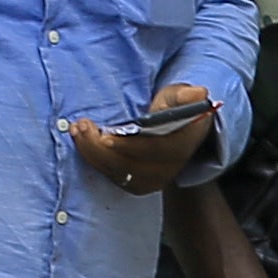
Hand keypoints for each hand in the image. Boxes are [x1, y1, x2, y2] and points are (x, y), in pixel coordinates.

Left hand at [71, 82, 216, 192]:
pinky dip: (95, 160)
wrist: (174, 132)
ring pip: (118, 173)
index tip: (104, 135)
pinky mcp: (137, 184)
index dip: (128, 146)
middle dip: (100, 149)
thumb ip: (183, 95)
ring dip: (93, 154)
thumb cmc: (173, 109)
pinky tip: (83, 142)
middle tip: (81, 127)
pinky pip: (113, 176)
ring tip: (78, 130)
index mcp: (182, 145)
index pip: (154, 150)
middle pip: (131, 166)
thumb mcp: (178, 97)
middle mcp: (169, 169)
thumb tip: (200, 93)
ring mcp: (153, 180)